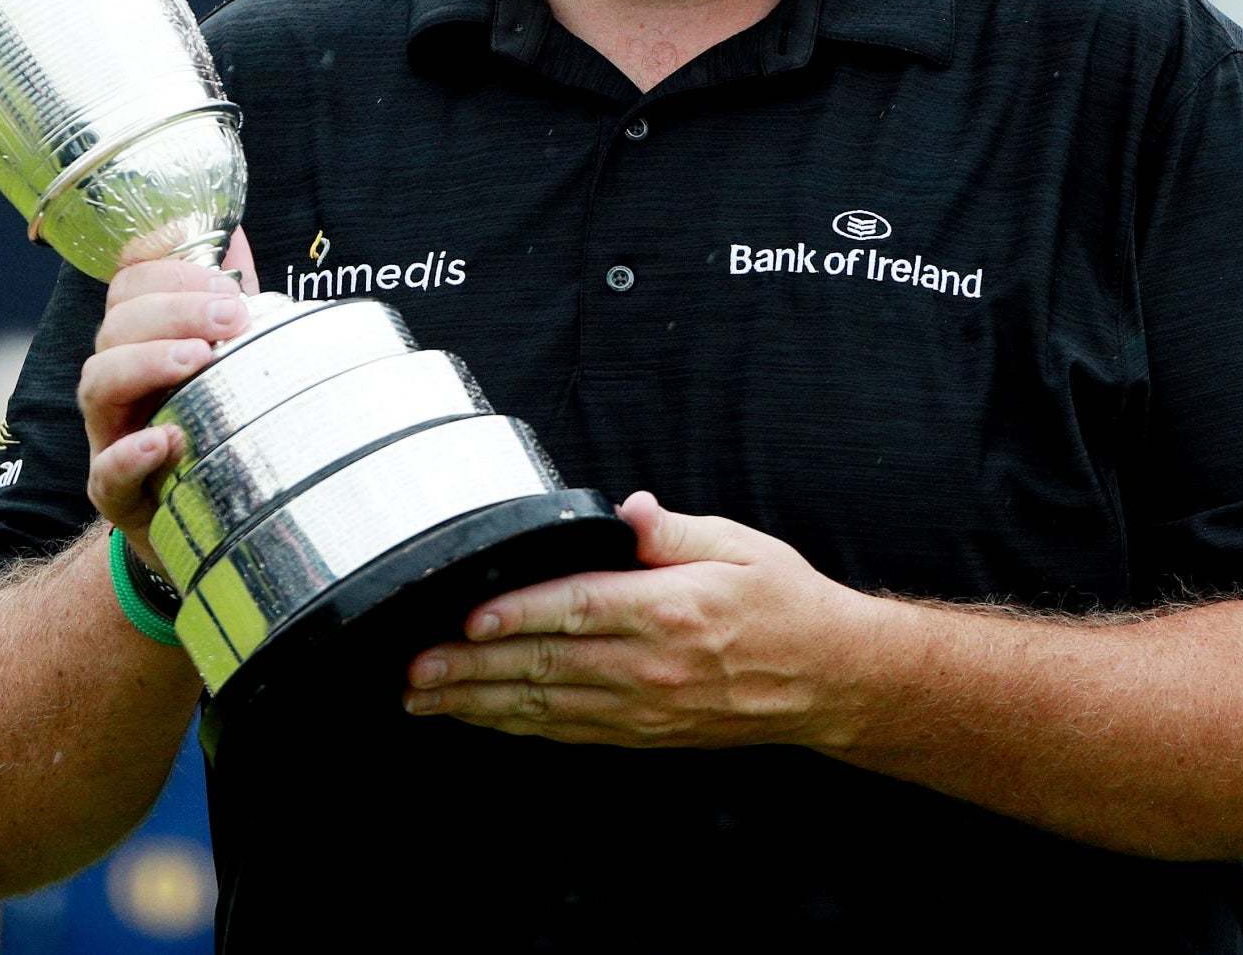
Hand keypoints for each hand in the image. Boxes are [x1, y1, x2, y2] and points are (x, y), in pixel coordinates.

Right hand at [80, 227, 256, 570]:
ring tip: (197, 360)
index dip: (168, 270)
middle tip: (230, 318)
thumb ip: (225, 300)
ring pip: (97, 383)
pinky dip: (131, 453)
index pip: (129, 285)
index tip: (224, 278)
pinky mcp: (116, 495)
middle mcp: (117, 383)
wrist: (208, 521)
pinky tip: (166, 440)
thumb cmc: (213, 426)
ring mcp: (109, 436)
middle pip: (115, 326)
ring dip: (147, 362)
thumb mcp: (224, 361)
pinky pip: (106, 473)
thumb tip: (233, 233)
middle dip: (173, 309)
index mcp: (140, 342)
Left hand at [401, 491, 869, 748]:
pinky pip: (568, 731)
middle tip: (413, 668)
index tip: (468, 618)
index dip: (519, 615)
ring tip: (423, 696)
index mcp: (669, 611)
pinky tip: (480, 716)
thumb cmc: (782, 603)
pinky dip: (518, 725)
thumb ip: (671, 530)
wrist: (828, 679)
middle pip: (546, 668)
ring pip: (546, 708)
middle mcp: (650, 667)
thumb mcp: (738, 544)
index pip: (579, 610)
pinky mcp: (643, 732)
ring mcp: (644, 707)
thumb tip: (625, 509)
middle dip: (472, 669)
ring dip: (480, 704)